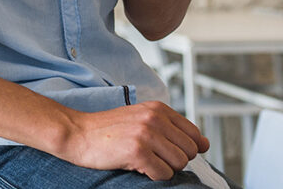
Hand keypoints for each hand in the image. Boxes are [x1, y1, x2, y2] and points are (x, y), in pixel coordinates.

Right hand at [63, 101, 208, 179]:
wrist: (77, 133)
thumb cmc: (109, 130)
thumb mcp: (142, 120)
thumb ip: (173, 129)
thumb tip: (205, 144)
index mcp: (158, 108)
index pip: (194, 135)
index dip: (184, 148)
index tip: (165, 150)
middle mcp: (155, 118)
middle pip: (189, 152)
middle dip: (173, 159)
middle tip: (150, 156)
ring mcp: (146, 134)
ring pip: (179, 164)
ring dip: (163, 168)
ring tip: (142, 159)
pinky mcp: (138, 151)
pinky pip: (163, 174)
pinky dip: (152, 175)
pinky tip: (135, 165)